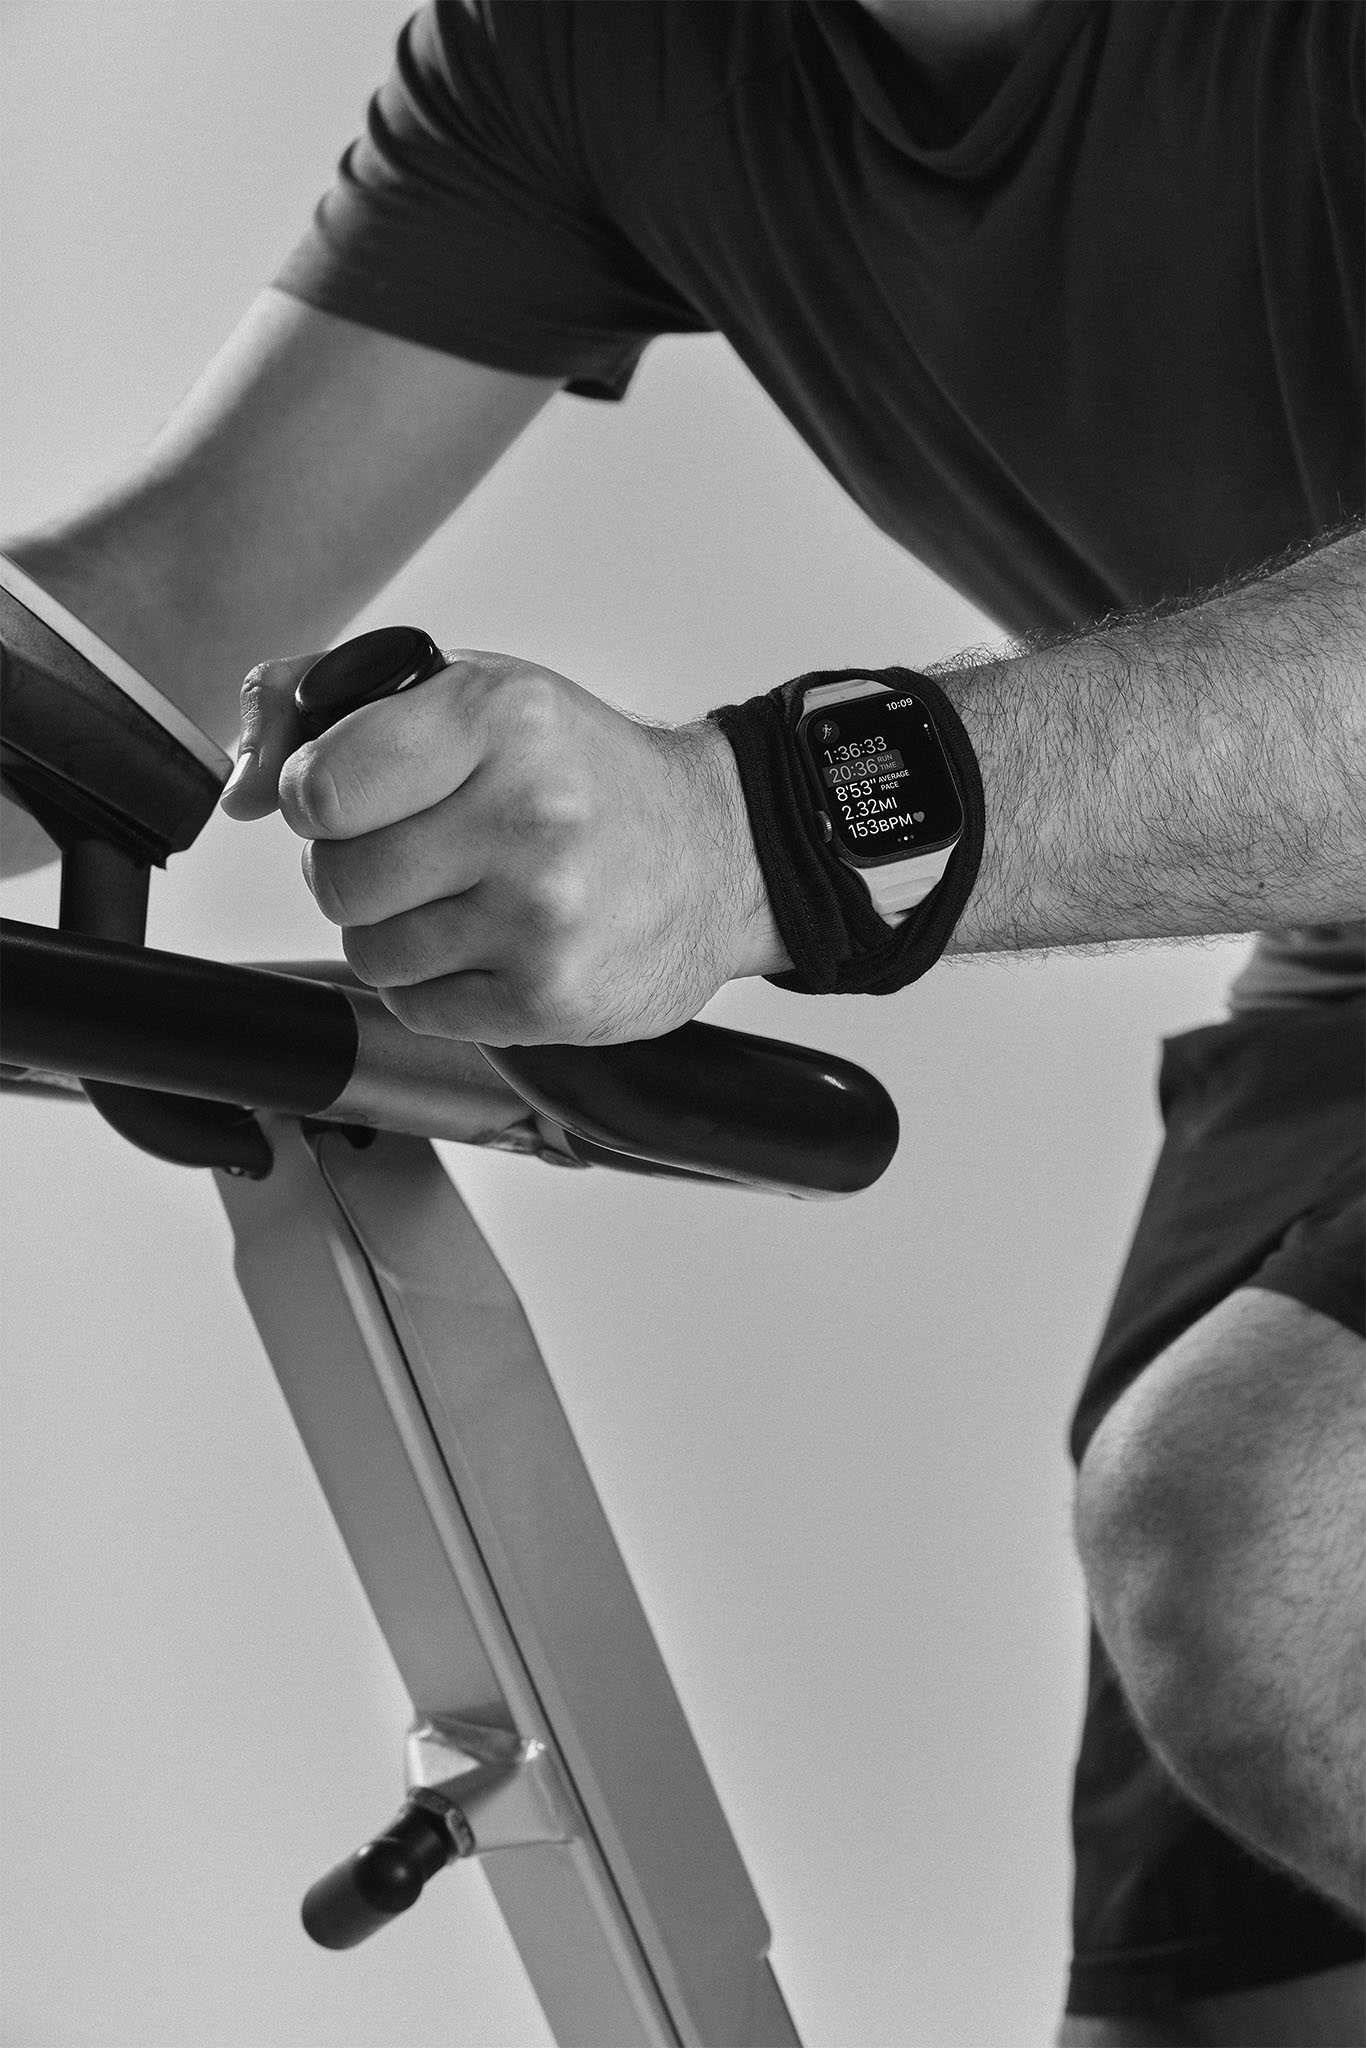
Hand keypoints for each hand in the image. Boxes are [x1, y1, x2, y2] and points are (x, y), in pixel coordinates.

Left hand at [220, 647, 787, 1043]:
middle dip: (357, 870)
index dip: (318, 798)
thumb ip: (322, 706)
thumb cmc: (582, 771)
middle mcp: (528, 815)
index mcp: (500, 717)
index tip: (356, 797)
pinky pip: (417, 1007)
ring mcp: (543, 917)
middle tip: (421, 852)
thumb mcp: (468, 693)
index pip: (319, 787)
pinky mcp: (552, 1000)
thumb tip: (239, 792)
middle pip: (336, 880)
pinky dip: (437, 984)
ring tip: (466, 897)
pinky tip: (494, 945)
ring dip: (397, 931)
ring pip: (370, 950)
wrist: (721, 853)